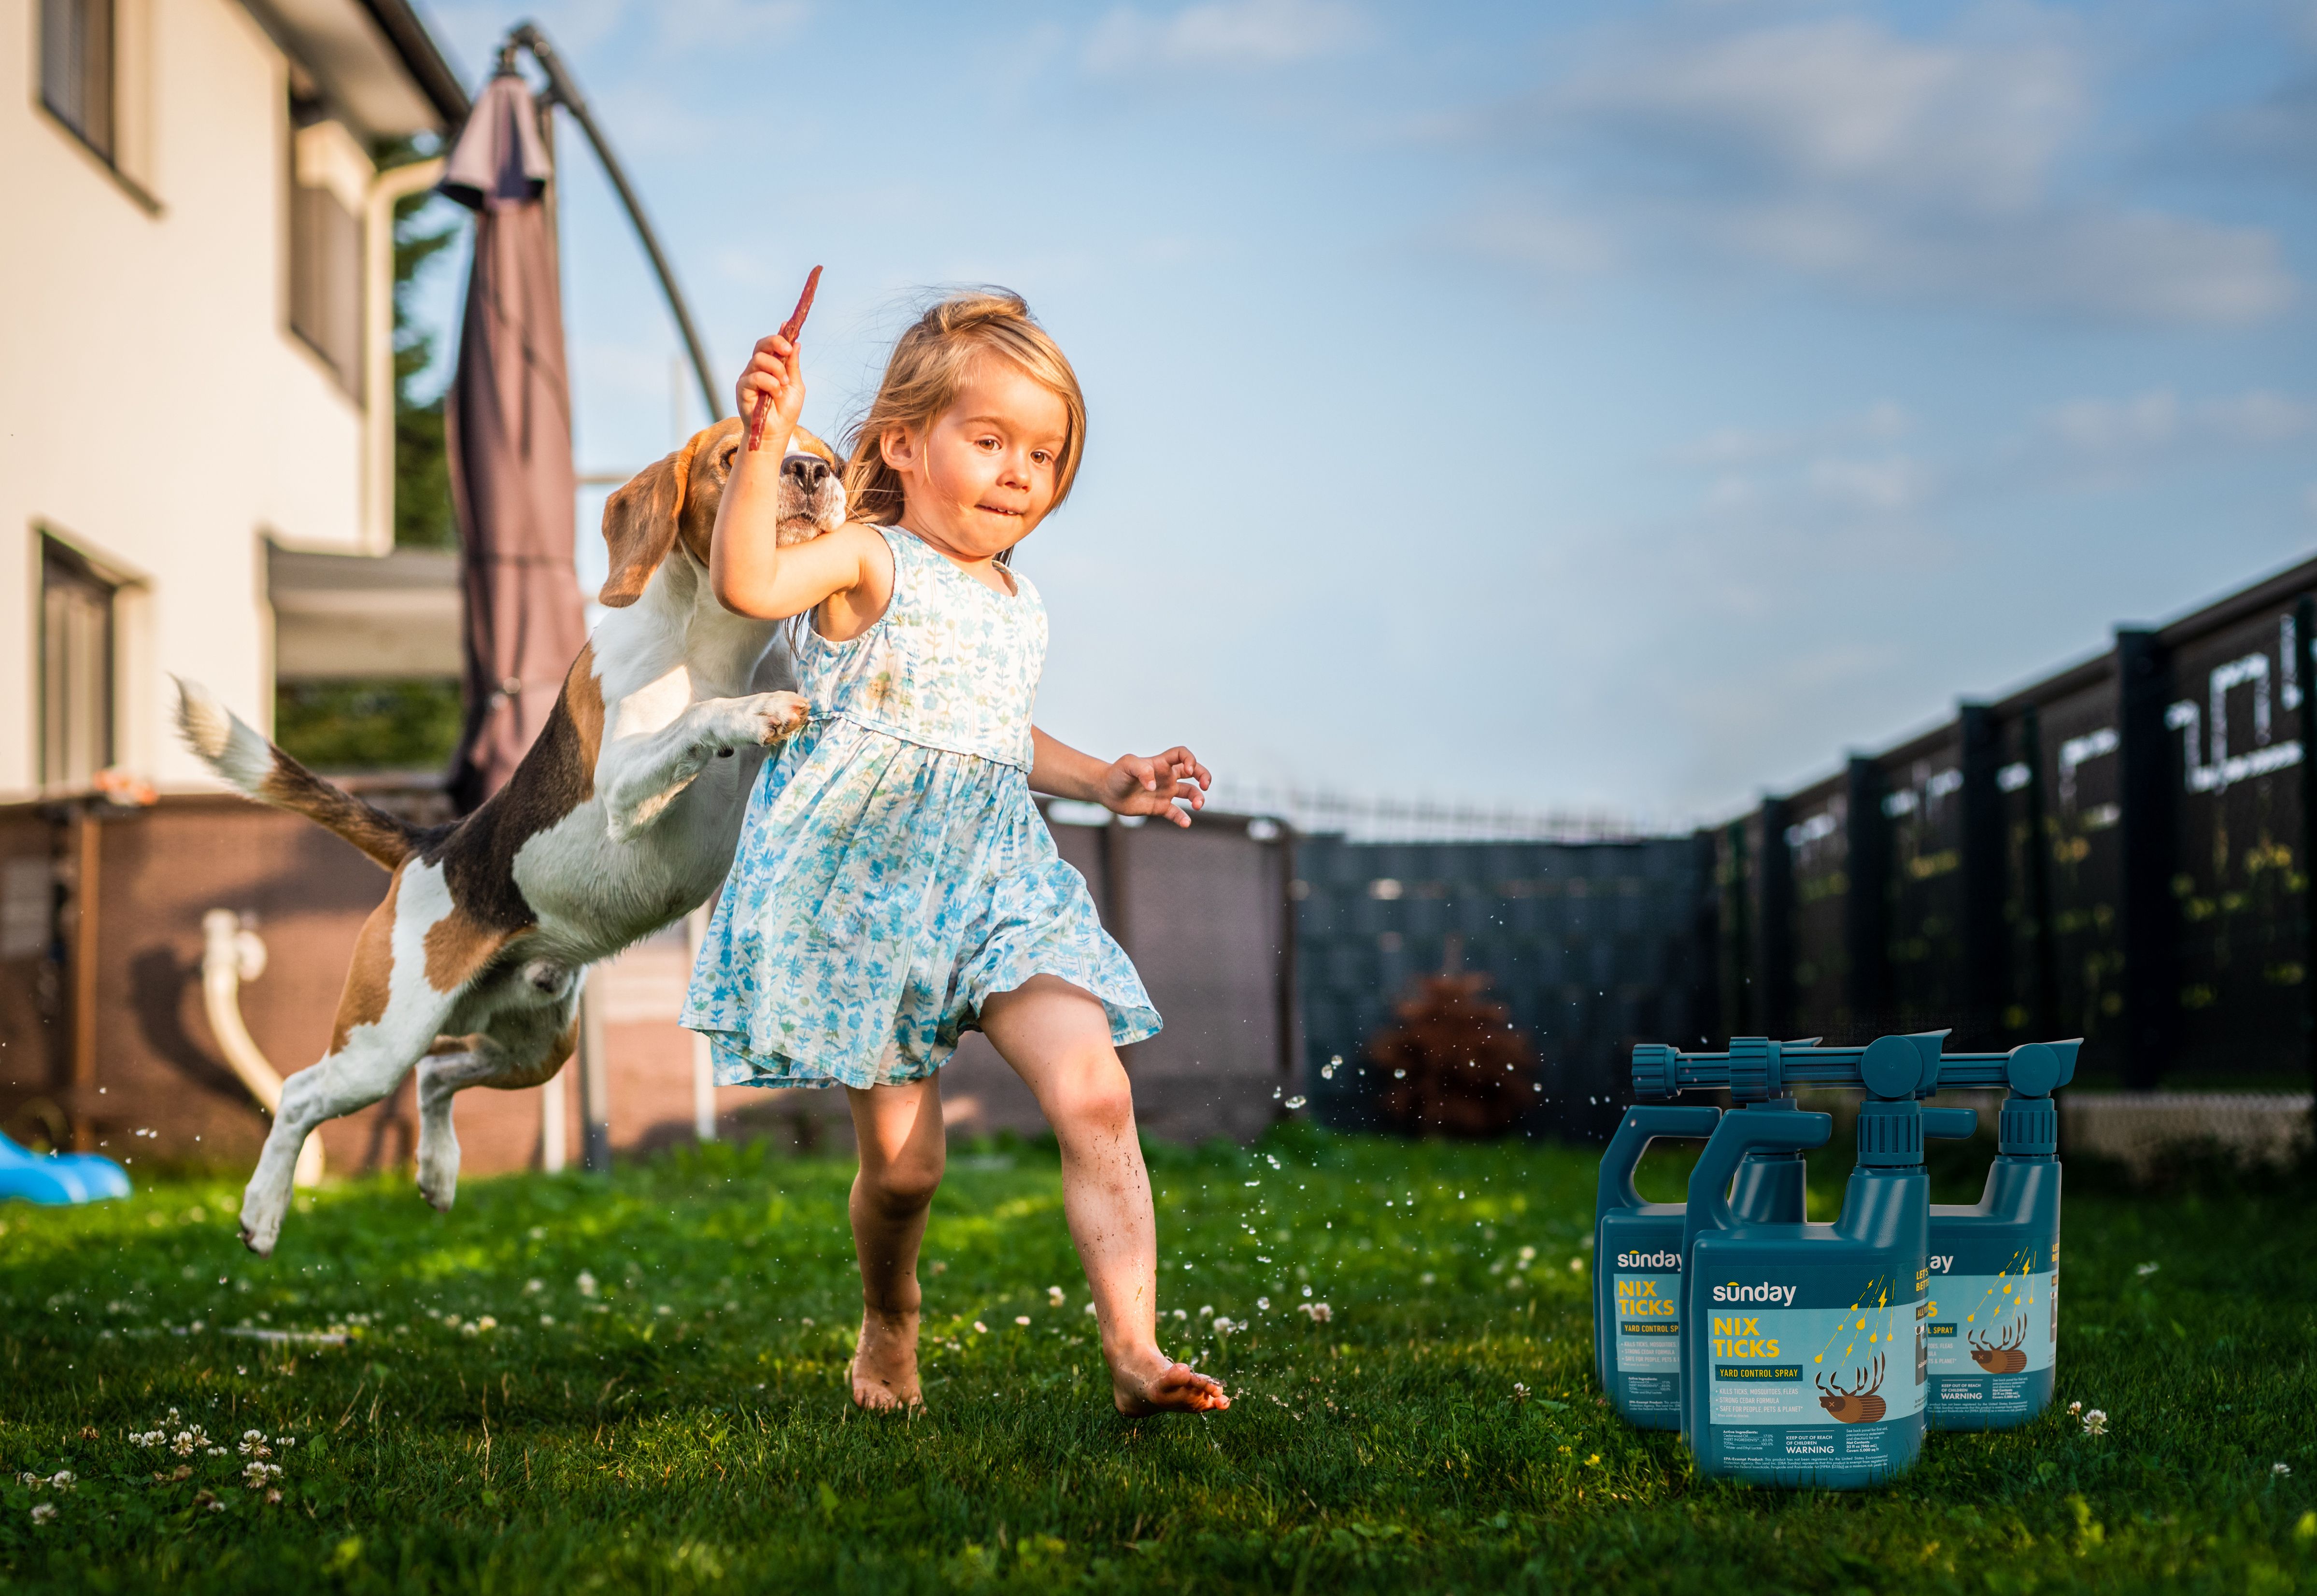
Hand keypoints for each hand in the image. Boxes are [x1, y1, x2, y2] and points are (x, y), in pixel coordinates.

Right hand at [735, 332, 804, 452]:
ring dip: (776, 370)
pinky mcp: (742, 388)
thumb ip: (793, 365)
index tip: (789, 326)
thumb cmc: (786, 411)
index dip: (779, 335)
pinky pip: (755, 376)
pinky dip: (769, 383)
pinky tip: (775, 395)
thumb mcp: (795, 386)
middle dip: (776, 343)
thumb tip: (796, 343)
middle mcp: (757, 369)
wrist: (776, 433)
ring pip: (759, 359)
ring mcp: (748, 377)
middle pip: (761, 345)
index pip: (771, 346)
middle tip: (787, 351)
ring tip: (783, 385)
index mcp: (771, 367)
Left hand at [1094, 746, 1210, 827]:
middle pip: (1194, 772)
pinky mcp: (1160, 807)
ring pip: (1189, 793)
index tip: (1189, 769)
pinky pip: (1176, 813)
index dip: (1190, 759)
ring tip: (1197, 806)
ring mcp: (1165, 792)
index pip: (1182, 754)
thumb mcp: (1126, 765)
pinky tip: (1186, 823)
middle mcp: (1167, 776)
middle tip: (1206, 785)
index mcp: (1161, 763)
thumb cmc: (1116, 774)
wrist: (1106, 791)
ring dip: (1197, 798)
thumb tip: (1153, 786)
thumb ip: (1141, 770)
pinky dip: (1183, 818)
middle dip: (1204, 776)